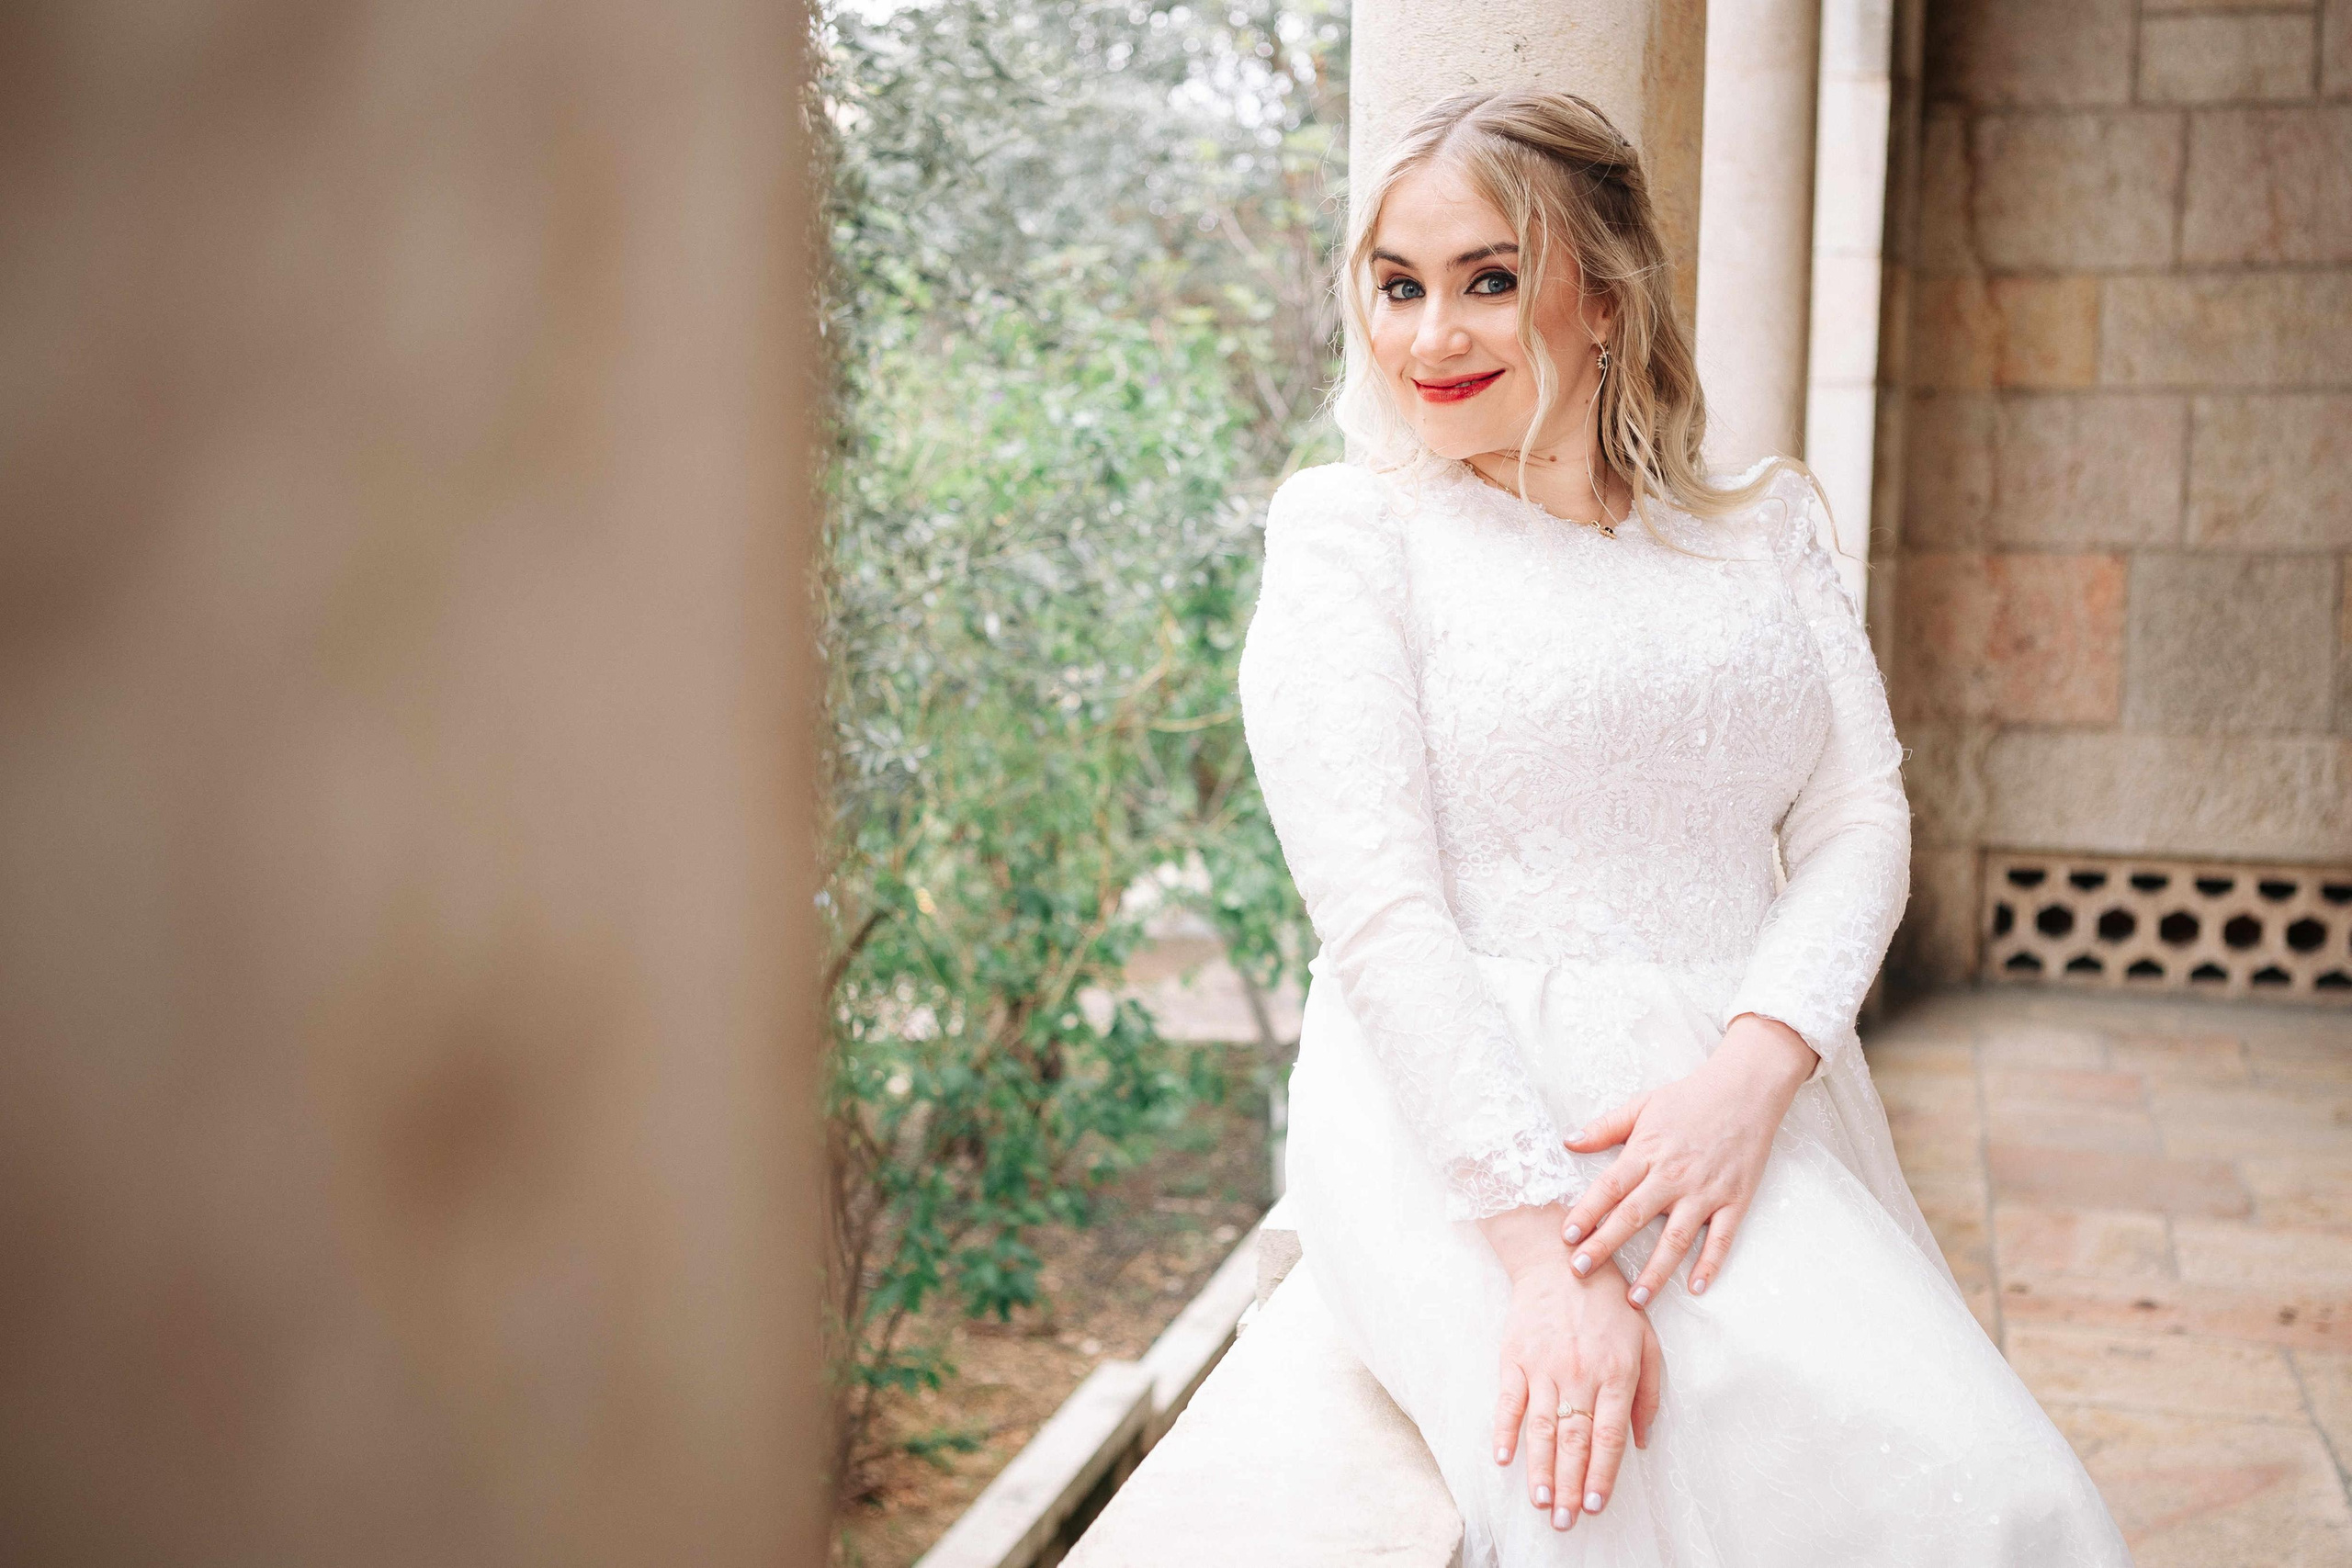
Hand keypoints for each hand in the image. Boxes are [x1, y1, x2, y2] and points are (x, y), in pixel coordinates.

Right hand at [1478, 1205, 1662, 1530]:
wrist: (1560, 1259)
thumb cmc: (1610, 1304)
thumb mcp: (1647, 1341)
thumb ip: (1649, 1394)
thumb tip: (1641, 1443)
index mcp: (1615, 1373)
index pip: (1606, 1436)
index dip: (1600, 1474)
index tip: (1594, 1506)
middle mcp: (1579, 1374)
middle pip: (1572, 1441)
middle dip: (1568, 1485)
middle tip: (1564, 1522)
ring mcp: (1543, 1367)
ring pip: (1541, 1429)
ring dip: (1539, 1470)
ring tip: (1541, 1503)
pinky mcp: (1514, 1358)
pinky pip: (1509, 1402)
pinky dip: (1505, 1432)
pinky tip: (1504, 1460)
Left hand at [1558, 1013, 1816, 1303]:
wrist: (1746, 1089)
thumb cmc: (1690, 1097)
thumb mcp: (1642, 1104)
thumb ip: (1605, 1127)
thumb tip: (1568, 1141)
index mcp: (1647, 1152)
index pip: (1609, 1188)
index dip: (1586, 1213)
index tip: (1565, 1237)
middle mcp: (1673, 1176)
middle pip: (1633, 1217)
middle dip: (1604, 1246)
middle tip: (1580, 1272)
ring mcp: (1705, 1191)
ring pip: (1676, 1238)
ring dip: (1654, 1271)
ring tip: (1635, 1299)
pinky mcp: (1735, 1200)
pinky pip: (1722, 1238)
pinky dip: (1711, 1264)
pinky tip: (1697, 1288)